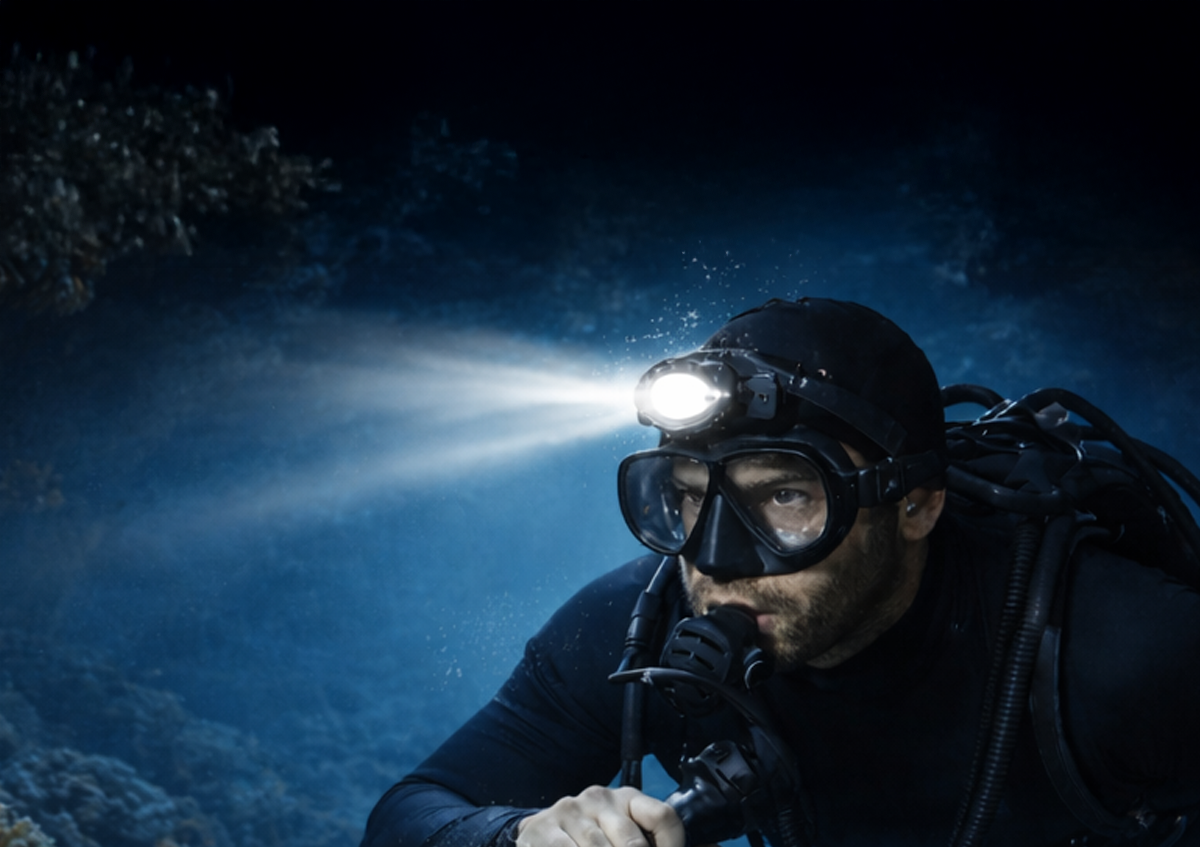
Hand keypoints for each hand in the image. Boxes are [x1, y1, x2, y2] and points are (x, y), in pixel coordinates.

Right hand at [516, 785, 684, 846]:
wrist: (538, 836)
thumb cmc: (592, 839)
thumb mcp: (626, 834)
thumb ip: (659, 840)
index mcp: (628, 798)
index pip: (663, 817)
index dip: (673, 846)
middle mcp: (601, 798)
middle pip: (633, 843)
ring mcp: (571, 811)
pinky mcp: (545, 830)